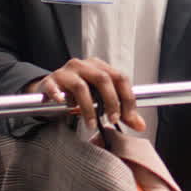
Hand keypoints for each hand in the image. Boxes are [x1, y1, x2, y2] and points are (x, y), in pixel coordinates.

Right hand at [25, 58, 145, 131]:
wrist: (49, 91)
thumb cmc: (78, 95)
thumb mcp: (100, 100)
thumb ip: (120, 111)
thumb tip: (140, 125)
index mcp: (99, 67)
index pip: (120, 78)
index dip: (127, 98)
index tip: (129, 118)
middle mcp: (83, 65)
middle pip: (103, 79)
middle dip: (111, 101)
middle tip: (112, 120)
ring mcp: (66, 72)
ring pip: (81, 86)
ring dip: (89, 108)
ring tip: (91, 124)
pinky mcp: (50, 81)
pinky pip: (54, 87)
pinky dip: (59, 95)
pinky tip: (62, 103)